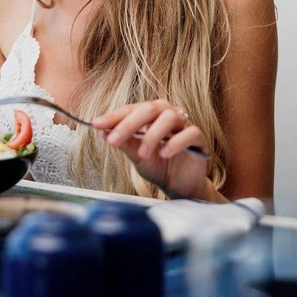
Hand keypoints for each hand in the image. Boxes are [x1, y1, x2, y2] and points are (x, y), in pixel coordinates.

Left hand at [92, 99, 218, 200]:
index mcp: (151, 115)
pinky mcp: (199, 139)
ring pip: (170, 117)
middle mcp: (167, 114)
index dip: (114, 116)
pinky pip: (190, 133)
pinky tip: (165, 154)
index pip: (131, 109)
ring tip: (143, 153)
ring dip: (152, 135)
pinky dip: (176, 142)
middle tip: (114, 139)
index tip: (96, 124)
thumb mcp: (136, 157)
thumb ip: (124, 144)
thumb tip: (104, 131)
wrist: (179, 187)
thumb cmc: (158, 167)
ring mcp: (184, 125)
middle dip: (129, 123)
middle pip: (150, 108)